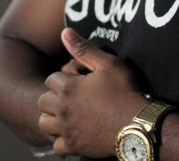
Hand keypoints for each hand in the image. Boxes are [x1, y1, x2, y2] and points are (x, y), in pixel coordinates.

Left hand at [38, 28, 147, 157]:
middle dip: (53, 96)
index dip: (62, 77)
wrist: (135, 124)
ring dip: (52, 117)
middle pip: (43, 101)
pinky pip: (56, 146)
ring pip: (44, 123)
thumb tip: (65, 31)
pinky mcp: (74, 146)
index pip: (51, 79)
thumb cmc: (124, 91)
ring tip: (67, 113)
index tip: (75, 79)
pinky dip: (61, 139)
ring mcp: (67, 130)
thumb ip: (84, 48)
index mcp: (69, 89)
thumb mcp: (107, 64)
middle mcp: (62, 110)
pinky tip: (72, 132)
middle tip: (71, 95)